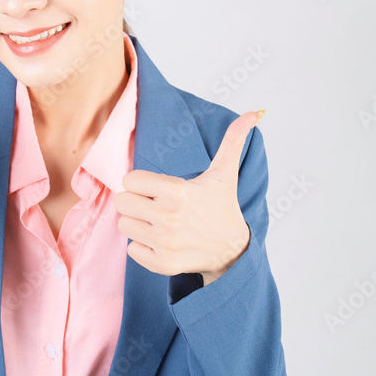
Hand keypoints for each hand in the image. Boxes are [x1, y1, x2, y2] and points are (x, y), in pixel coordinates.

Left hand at [113, 110, 263, 285]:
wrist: (233, 250)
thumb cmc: (222, 207)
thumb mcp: (225, 174)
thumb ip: (233, 140)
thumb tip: (254, 113)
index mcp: (177, 192)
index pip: (129, 180)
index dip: (141, 183)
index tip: (156, 188)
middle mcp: (168, 217)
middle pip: (121, 202)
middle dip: (136, 202)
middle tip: (155, 205)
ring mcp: (164, 242)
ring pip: (124, 225)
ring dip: (138, 224)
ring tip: (160, 223)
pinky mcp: (161, 263)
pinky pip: (131, 249)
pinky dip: (142, 247)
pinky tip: (162, 241)